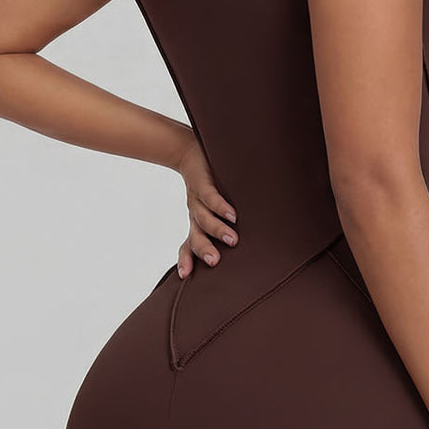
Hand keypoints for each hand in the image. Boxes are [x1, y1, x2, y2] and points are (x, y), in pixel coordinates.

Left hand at [175, 135, 238, 277]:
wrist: (190, 153)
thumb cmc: (208, 186)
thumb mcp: (211, 208)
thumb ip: (223, 226)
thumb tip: (244, 246)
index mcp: (196, 224)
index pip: (188, 245)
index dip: (186, 259)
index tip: (185, 275)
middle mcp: (194, 214)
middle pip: (195, 236)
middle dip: (203, 249)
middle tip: (215, 261)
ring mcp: (197, 200)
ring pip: (204, 218)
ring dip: (217, 230)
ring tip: (233, 239)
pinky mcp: (203, 184)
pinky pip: (210, 198)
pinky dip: (220, 207)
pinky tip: (231, 215)